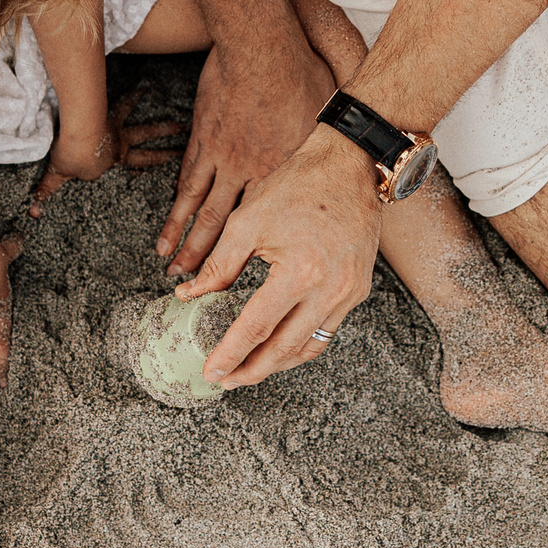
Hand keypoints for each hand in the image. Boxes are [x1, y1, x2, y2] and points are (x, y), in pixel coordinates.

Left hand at [31, 93, 183, 218]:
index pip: (131, 173)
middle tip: (183, 154)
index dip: (143, 173)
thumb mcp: (55, 177)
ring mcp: (120, 134)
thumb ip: (46, 191)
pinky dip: (135, 96)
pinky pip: (126, 105)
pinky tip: (144, 87)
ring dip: (164, 128)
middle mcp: (121, 152)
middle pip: (148, 154)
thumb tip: (31, 212)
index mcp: (111, 167)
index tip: (161, 175)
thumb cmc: (68, 157)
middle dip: (166, 154)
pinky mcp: (113, 117)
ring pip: (147, 131)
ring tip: (182, 124)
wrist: (75, 137)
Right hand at [157, 30, 333, 274]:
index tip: (242, 273)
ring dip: (182, 235)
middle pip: (221, 223)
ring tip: (167, 260)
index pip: (264, 223)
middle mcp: (246, 169)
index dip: (249, 253)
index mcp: (279, 170)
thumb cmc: (299, 74)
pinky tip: (170, 218)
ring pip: (197, 204)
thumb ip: (326, 143)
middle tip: (187, 281)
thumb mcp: (325, 114)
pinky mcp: (203, 135)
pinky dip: (177, 202)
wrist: (260, 46)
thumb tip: (346, 154)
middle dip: (203, 256)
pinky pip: (187, 176)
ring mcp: (220, 154)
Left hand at [185, 128, 380, 387]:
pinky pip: (328, 330)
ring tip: (250, 370)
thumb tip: (189, 295)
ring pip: (310, 347)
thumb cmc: (298, 186)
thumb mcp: (248, 221)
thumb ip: (218, 265)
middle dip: (252, 371)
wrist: (350, 167)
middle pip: (284, 348)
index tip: (212, 371)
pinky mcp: (358, 290)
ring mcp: (349, 293)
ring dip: (278, 364)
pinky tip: (281, 347)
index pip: (257, 327)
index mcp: (300, 271)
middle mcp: (330, 289)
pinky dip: (302, 345)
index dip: (230, 353)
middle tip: (226, 380)